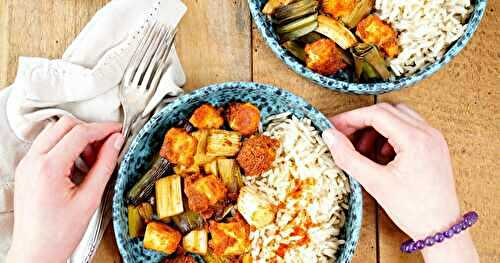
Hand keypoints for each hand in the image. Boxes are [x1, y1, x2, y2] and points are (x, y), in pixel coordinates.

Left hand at [7, 117, 123, 262]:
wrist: (35, 252)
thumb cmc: (57, 234)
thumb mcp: (89, 199)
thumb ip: (105, 165)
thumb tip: (115, 143)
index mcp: (48, 168)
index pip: (79, 132)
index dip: (103, 129)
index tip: (118, 131)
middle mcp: (33, 161)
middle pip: (64, 125)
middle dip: (89, 131)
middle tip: (107, 144)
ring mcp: (27, 165)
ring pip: (54, 132)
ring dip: (76, 138)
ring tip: (93, 158)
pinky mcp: (27, 170)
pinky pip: (47, 145)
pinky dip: (65, 147)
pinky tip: (78, 164)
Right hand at [322, 103, 477, 262]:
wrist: (441, 230)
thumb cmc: (414, 210)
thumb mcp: (375, 183)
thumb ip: (348, 157)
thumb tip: (330, 137)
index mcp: (415, 139)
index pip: (376, 114)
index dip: (350, 118)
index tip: (334, 127)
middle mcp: (428, 133)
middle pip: (387, 111)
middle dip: (362, 121)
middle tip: (345, 137)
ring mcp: (434, 139)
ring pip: (398, 117)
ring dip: (377, 127)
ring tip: (365, 150)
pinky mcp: (435, 147)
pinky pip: (409, 128)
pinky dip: (391, 135)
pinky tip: (382, 155)